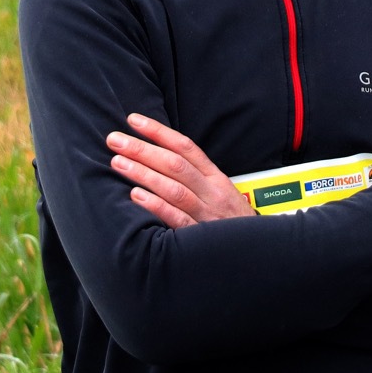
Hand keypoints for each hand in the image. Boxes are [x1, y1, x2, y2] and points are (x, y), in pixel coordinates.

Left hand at [106, 113, 254, 228]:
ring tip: (118, 162)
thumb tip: (157, 159)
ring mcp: (206, 214)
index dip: (158, 132)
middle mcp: (211, 192)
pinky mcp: (200, 237)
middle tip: (114, 139)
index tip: (133, 120)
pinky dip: (156, 206)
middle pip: (175, 164)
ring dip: (144, 173)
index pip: (185, 147)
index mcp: (214, 177)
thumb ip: (194, 178)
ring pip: (174, 189)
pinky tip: (136, 196)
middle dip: (143, 149)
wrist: (257, 252)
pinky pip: (176, 219)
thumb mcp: (219, 193)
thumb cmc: (230, 222)